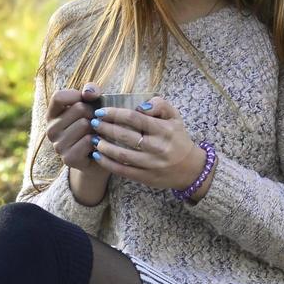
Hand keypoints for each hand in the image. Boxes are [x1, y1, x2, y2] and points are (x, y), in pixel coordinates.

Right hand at [46, 84, 107, 174]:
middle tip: (94, 123)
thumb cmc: (95, 125)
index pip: (58, 97)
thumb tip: (89, 93)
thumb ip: (91, 91)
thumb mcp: (93, 103)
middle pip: (78, 108)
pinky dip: (97, 142)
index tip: (87, 101)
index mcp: (52, 114)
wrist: (100, 156)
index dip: (76, 95)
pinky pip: (88, 140)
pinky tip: (95, 146)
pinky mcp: (68, 158)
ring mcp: (57, 145)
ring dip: (97, 128)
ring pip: (85, 124)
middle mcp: (50, 130)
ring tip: (95, 134)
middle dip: (93, 113)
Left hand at [87, 96, 204, 191]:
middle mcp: (158, 147)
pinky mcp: (146, 177)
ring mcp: (151, 164)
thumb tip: (140, 106)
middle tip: (93, 123)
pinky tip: (97, 156)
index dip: (114, 114)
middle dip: (105, 128)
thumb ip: (159, 105)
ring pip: (121, 155)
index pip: (134, 118)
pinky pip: (122, 170)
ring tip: (93, 139)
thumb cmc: (178, 138)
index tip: (101, 111)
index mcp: (164, 130)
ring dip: (103, 146)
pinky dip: (107, 163)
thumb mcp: (175, 117)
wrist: (191, 169)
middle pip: (125, 136)